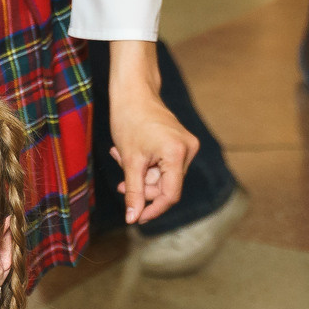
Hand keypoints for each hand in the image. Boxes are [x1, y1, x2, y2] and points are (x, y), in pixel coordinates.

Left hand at [106, 42, 196, 226]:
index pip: (170, 194)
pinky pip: (165, 164)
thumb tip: (133, 218)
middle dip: (143, 188)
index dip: (153, 209)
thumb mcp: (129, 161)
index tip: (137, 218)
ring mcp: (186, 145)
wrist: (133, 90)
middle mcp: (188, 149)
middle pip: (167, 186)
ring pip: (164, 176)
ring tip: (121, 160)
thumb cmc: (129, 120)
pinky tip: (129, 155)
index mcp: (177, 153)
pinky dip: (147, 165)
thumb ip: (133, 192)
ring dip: (142, 175)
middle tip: (121, 185)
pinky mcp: (181, 142)